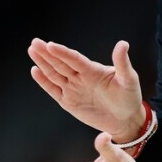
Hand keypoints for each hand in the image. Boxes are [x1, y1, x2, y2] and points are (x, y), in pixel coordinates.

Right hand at [28, 38, 143, 140]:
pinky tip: (35, 71)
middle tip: (35, 42)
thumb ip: (122, 63)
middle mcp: (80, 77)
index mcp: (93, 70)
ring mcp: (73, 88)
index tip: (50, 45)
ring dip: (43, 63)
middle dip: (47, 53)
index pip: (74, 59)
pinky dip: (44, 81)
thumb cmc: (129, 97)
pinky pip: (54, 90)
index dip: (62, 52)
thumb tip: (122, 43)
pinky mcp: (69, 102)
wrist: (126, 120)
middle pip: (60, 63)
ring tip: (32, 50)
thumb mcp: (129, 79)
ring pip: (54, 74)